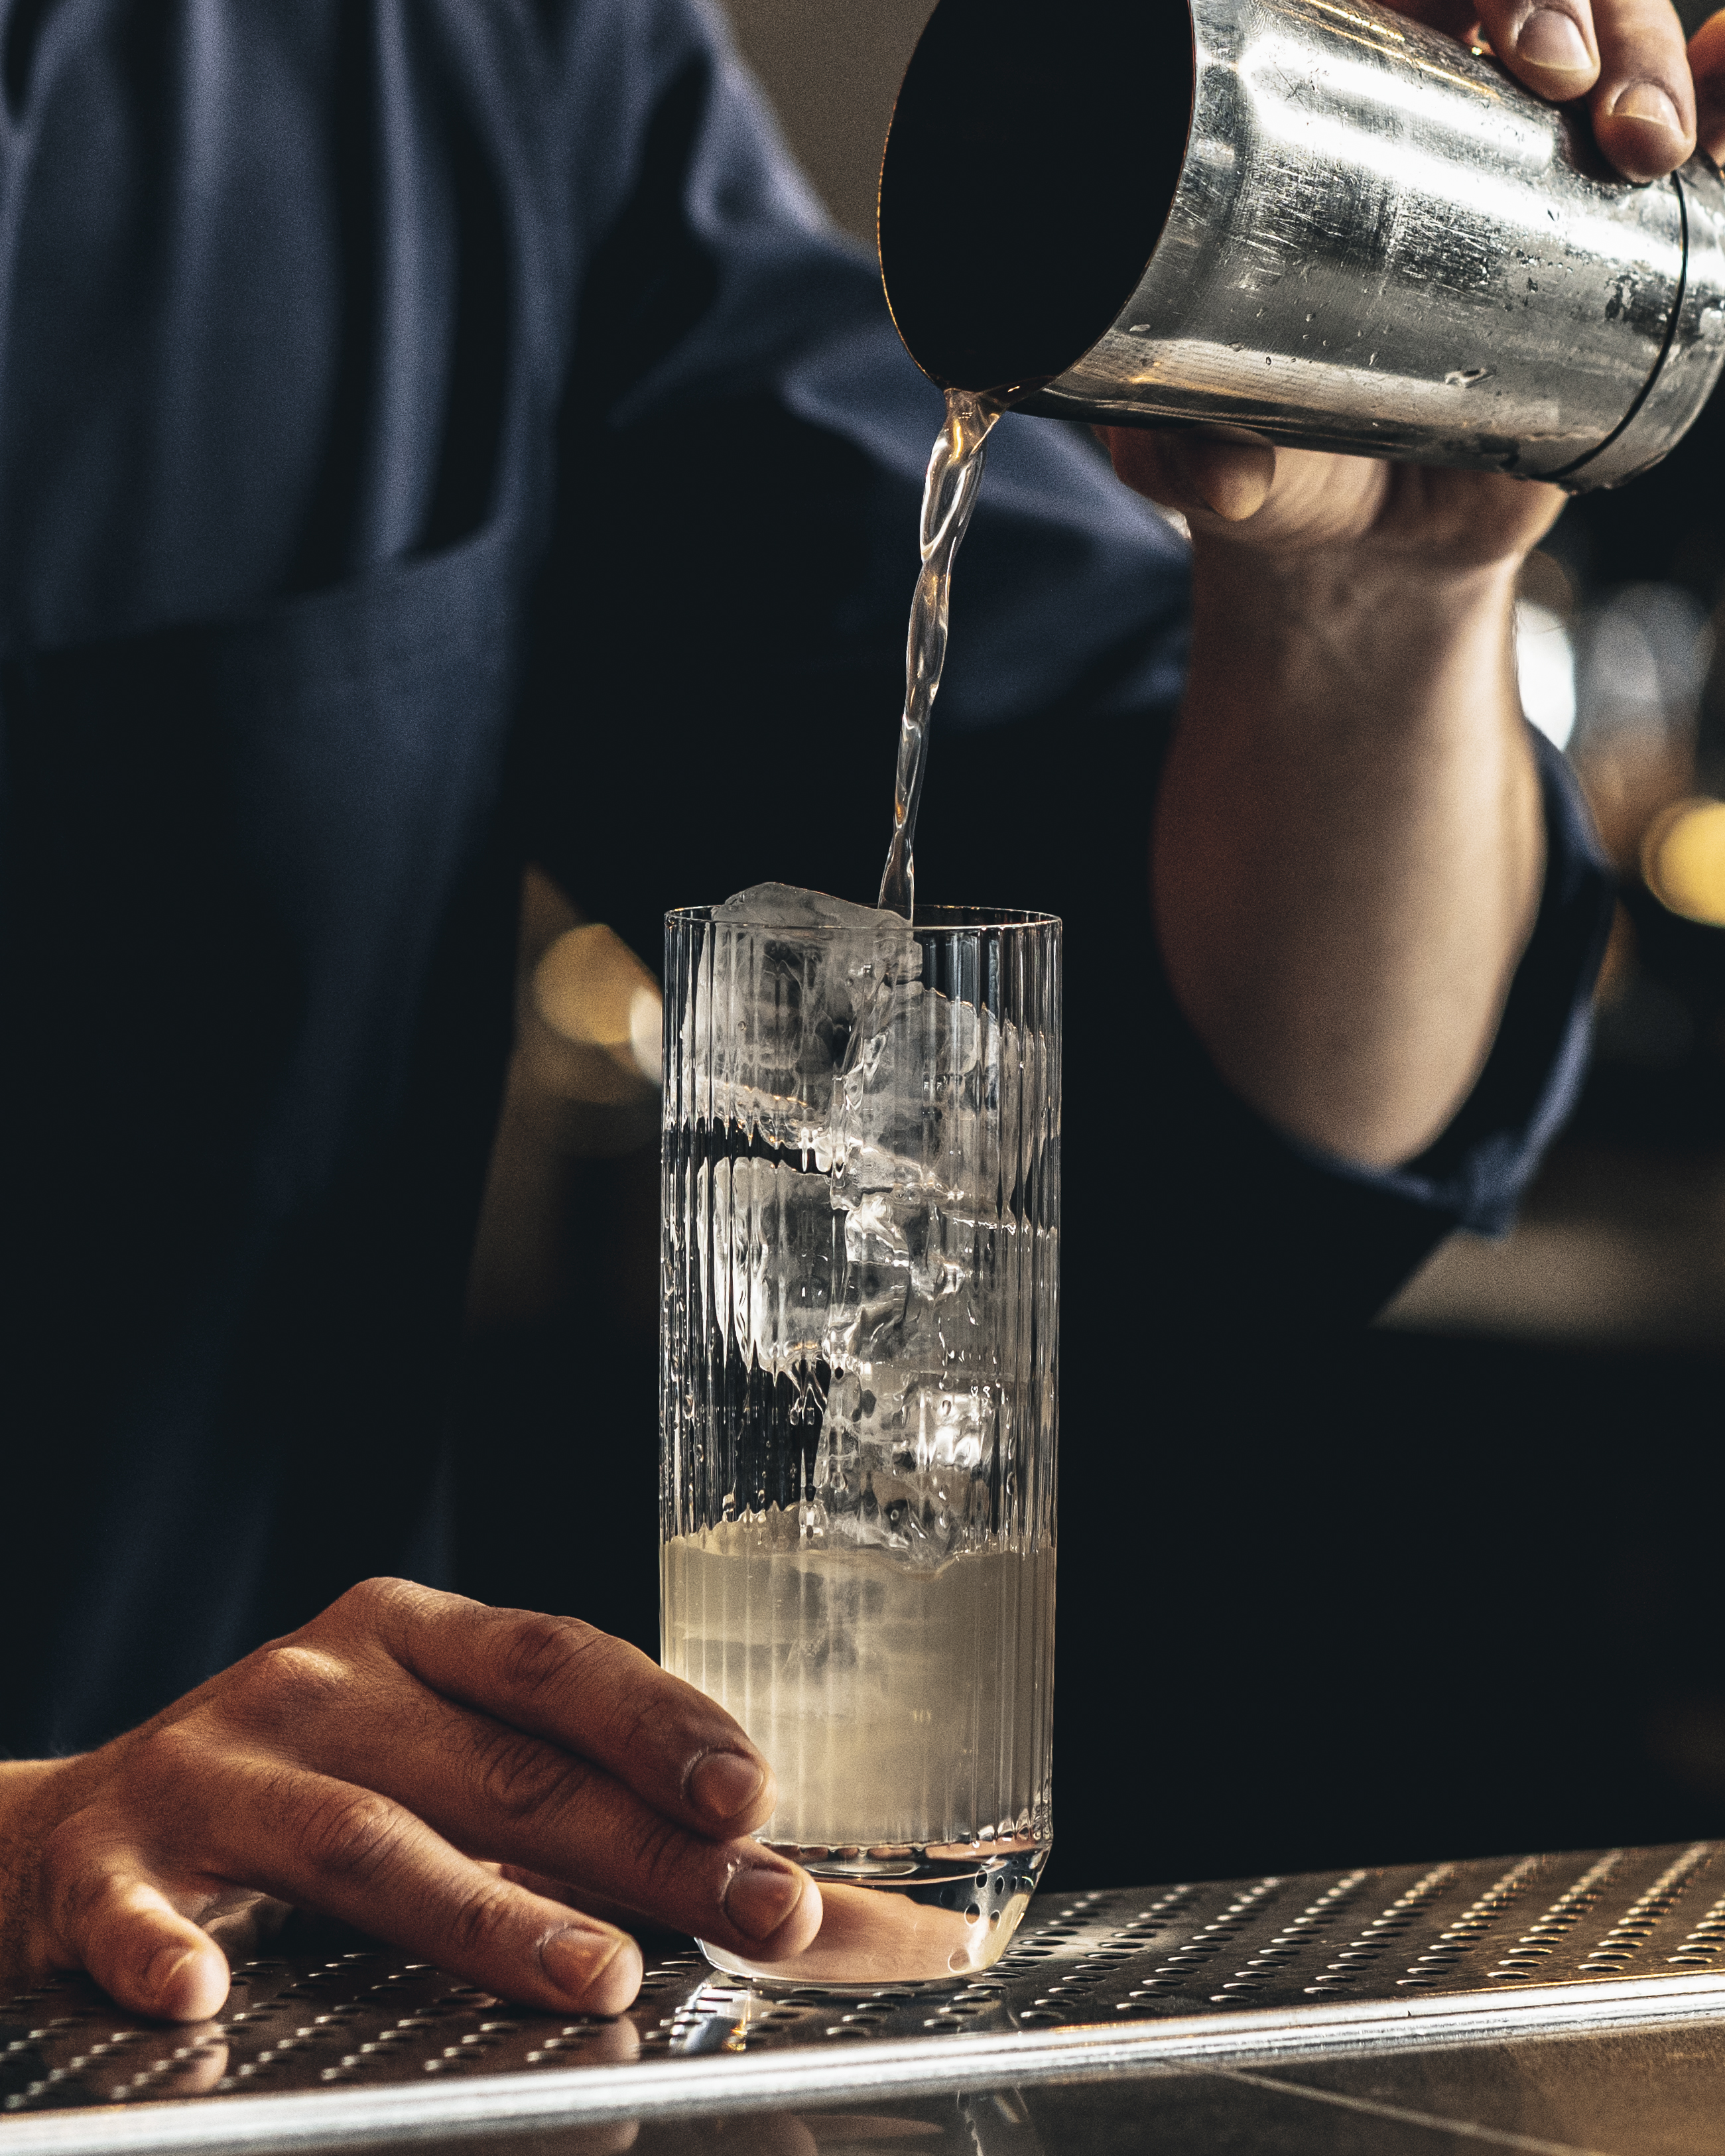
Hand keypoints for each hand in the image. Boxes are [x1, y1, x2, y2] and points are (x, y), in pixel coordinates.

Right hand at [0, 1579, 821, 2019]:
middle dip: (647, 1845)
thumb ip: (597, 1819)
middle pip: (503, 1767)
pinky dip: (164, 1952)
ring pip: (370, 1839)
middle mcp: (322, 1684)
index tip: (756, 1794)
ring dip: (490, 1914)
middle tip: (759, 1908)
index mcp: (415, 1641)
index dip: (663, 1724)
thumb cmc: (309, 1792)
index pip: (561, 1665)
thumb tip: (801, 1900)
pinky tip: (202, 1999)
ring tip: (599, 1976)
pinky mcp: (107, 1864)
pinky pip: (137, 1911)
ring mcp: (216, 1768)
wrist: (69, 1835)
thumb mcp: (444, 1765)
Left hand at [1101, 0, 1717, 556]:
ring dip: (1649, 48)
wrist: (1371, 547)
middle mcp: (1439, 103)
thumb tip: (1225, 477)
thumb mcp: (1208, 465)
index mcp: (1325, 109)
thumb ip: (1188, 462)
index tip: (1505, 44)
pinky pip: (1700, 122)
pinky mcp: (1623, 221)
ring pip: (1618, 33)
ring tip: (1647, 140)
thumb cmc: (1276, 469)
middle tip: (1566, 80)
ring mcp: (1539, 155)